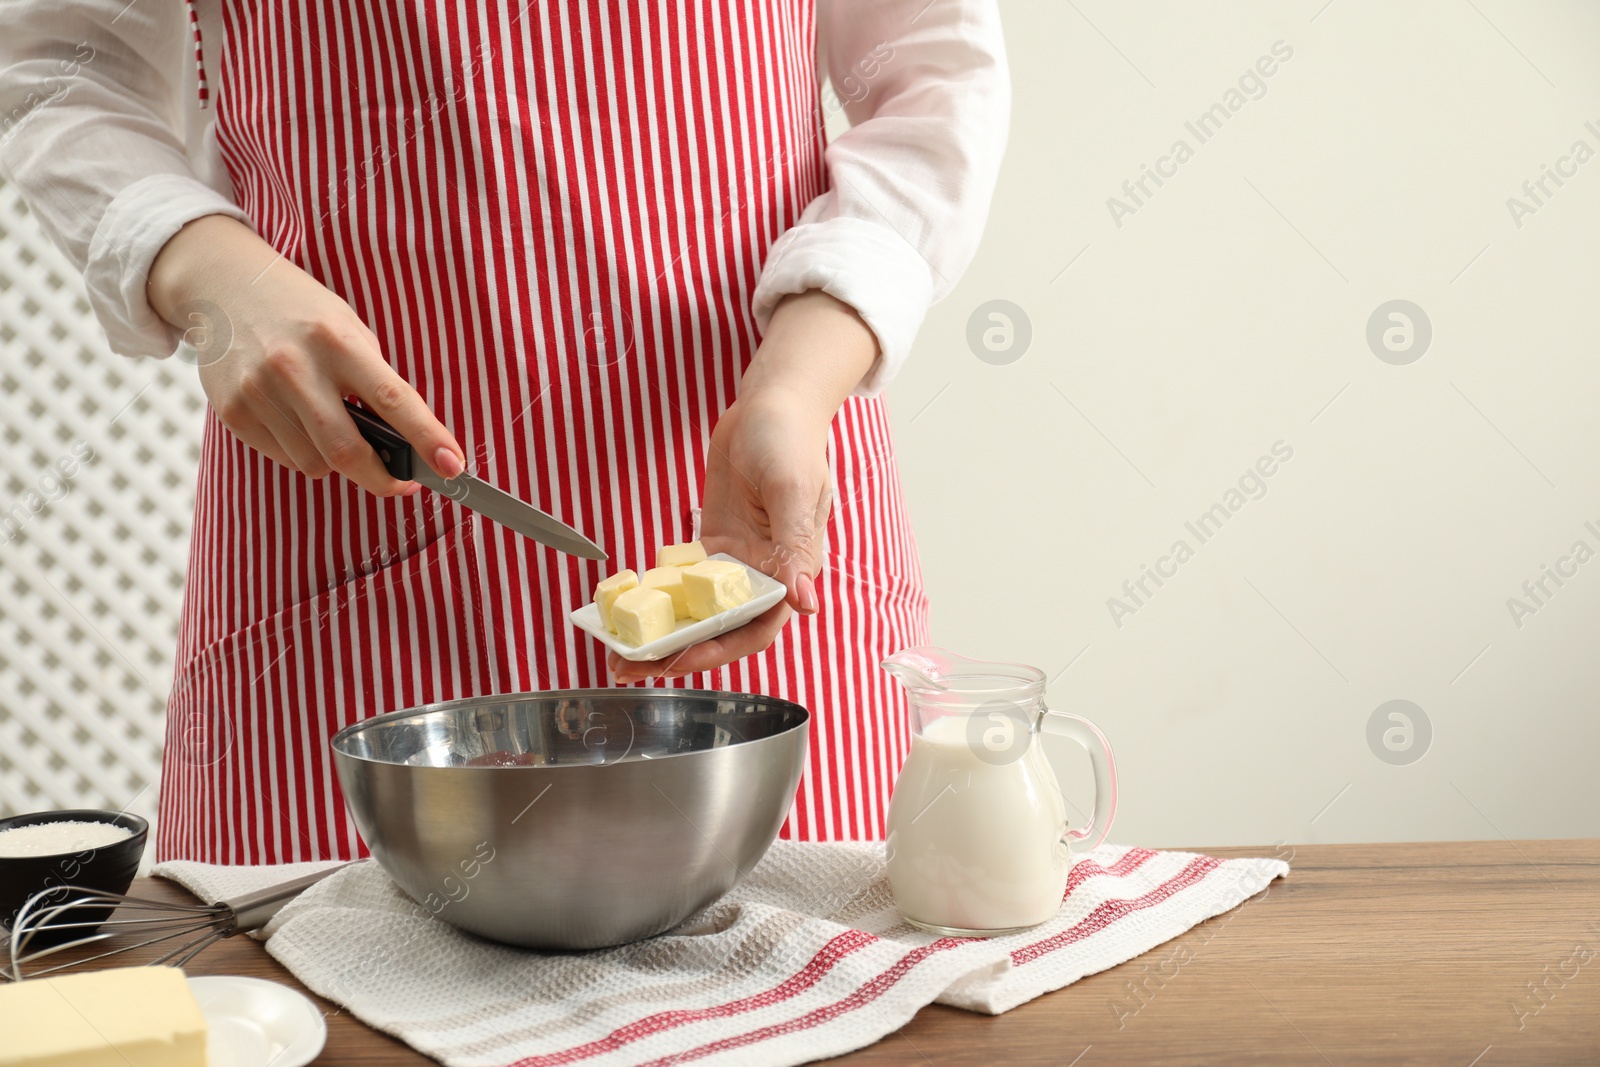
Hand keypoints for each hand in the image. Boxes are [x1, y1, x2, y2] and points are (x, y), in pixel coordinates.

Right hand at [147, 215, 464, 494]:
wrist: (223, 285)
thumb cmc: (300, 311)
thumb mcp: (347, 328)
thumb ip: (373, 379)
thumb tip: (403, 440)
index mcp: (337, 341)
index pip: (394, 401)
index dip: (428, 439)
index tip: (453, 466)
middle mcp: (296, 367)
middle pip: (348, 451)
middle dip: (383, 479)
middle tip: (401, 483)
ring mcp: (259, 391)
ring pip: (316, 463)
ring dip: (338, 463)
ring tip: (335, 429)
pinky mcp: (233, 411)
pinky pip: (284, 458)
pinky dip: (304, 453)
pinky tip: (299, 422)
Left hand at [608, 290, 877, 682]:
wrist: (770, 404)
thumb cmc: (790, 440)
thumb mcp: (793, 489)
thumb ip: (797, 546)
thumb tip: (805, 602)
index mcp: (793, 570)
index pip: (757, 628)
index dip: (720, 649)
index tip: (680, 659)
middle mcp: (764, 575)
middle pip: (721, 630)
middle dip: (678, 653)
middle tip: (631, 666)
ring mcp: (736, 562)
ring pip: (699, 613)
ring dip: (664, 633)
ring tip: (621, 649)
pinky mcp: (713, 545)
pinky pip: (683, 581)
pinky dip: (658, 597)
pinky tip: (626, 607)